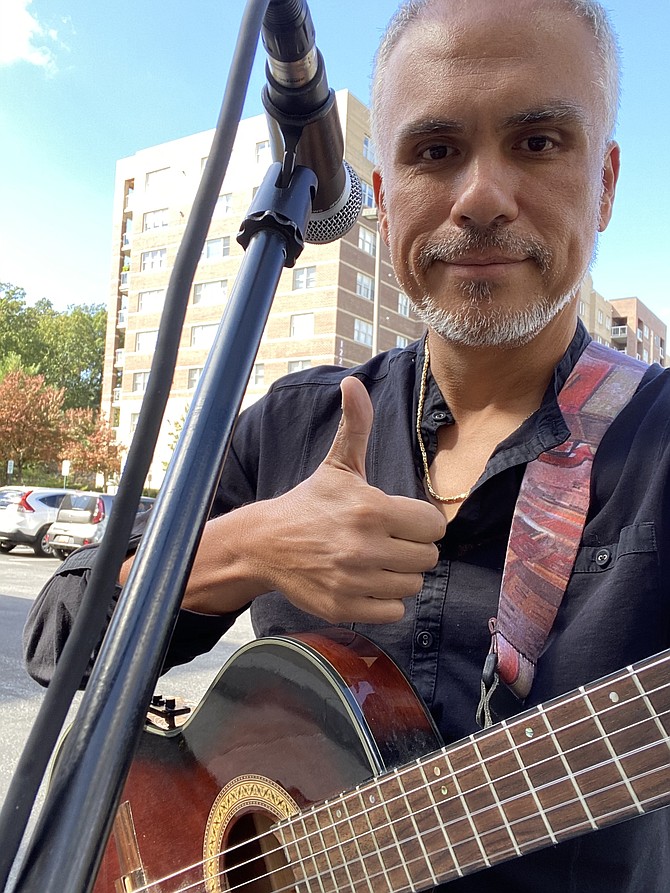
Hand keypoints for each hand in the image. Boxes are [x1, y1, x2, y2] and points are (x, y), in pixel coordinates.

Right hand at [243, 375, 445, 623]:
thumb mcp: (337, 465)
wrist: (265, 543)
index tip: (401, 519)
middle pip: (427, 558)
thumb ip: (356, 426)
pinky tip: (367, 582)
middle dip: (412, 548)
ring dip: (400, 574)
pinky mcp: (345, 606)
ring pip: (412, 585)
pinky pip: (394, 611)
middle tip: (389, 540)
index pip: (433, 525)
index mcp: (371, 508)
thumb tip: (354, 382)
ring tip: (377, 560)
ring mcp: (354, 579)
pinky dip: (385, 600)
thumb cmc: (310, 503)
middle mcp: (365, 546)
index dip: (420, 521)